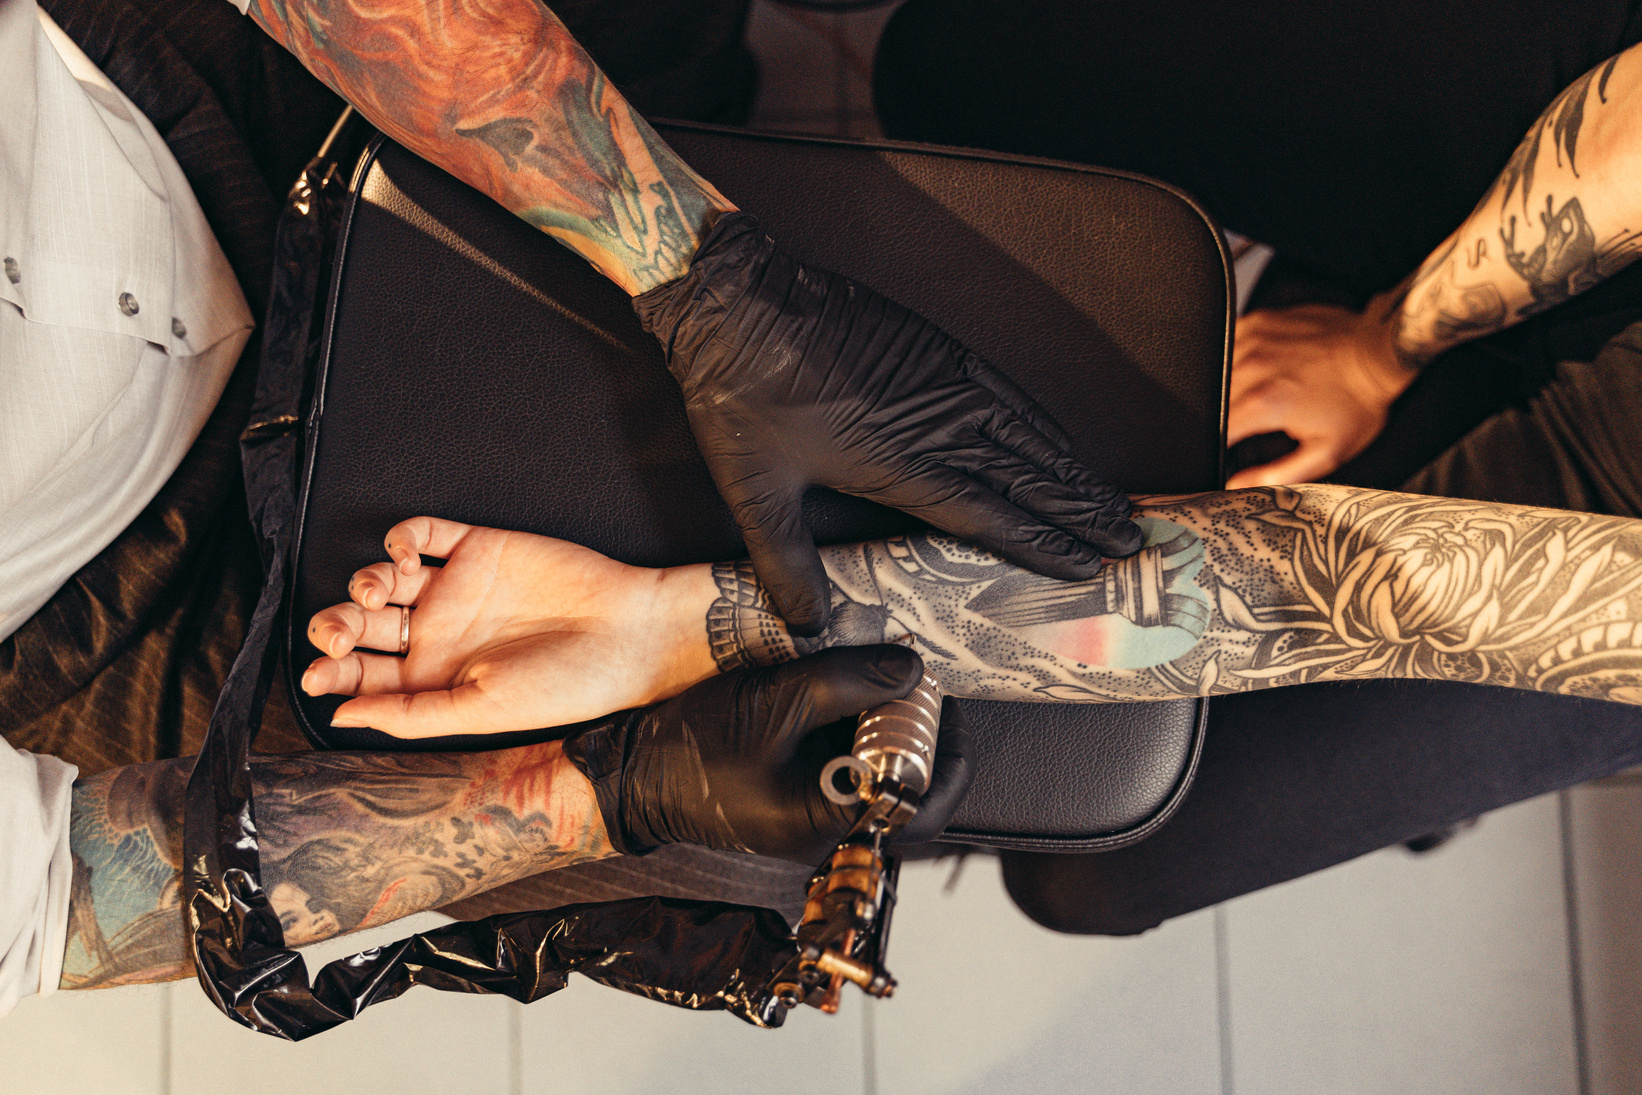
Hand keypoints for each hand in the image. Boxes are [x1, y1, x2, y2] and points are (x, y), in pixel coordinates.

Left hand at [301, 517, 713, 736]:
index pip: (365, 674)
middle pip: (363, 625)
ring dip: (363, 581)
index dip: (333, 672)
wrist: (628, 633)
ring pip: (384, 577)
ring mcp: (456, 588)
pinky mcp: (479, 547)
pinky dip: (401, 537)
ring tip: (376, 592)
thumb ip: (410, 713)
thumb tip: (340, 715)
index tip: (318, 675)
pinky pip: (425, 533)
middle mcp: (439, 633)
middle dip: (337, 627)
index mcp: (435, 679)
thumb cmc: (566, 686)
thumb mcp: (481, 711)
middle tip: (340, 634)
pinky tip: (405, 555)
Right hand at [562, 645, 975, 862]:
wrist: (626, 775)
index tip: (942, 699)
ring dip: (883, 727)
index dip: (947, 749)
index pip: (925, 802)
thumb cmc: (689, 751)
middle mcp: (828, 830)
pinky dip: (850, 730)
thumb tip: (910, 670)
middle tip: (916, 683)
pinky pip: (840, 766)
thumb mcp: (775, 703)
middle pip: (906, 787)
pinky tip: (841, 691)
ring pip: (874, 774)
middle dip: (916, 732)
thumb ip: (847, 682)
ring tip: (881, 678)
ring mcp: (810, 816)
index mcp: (831, 821)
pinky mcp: (792, 797)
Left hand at [634, 212, 1142, 635]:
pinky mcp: (933, 345)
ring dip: (1074, 472)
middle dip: (1080, 513)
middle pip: (1025, 475)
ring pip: (1026, 434)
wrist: (736, 299)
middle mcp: (932, 420)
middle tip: (1129, 542)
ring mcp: (939, 378)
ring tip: (1114, 503)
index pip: (987, 512)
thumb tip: (808, 627)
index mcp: (896, 461)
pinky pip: (1006, 391)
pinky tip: (1059, 441)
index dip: (1039, 542)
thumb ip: (786, 565)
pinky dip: (1042, 422)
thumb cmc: (740, 394)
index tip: (1083, 567)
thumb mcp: (755, 493)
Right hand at [1227, 296, 1414, 487]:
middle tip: (1257, 422)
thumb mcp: (1325, 453)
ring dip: (1229, 389)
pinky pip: (1229, 345)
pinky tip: (1259, 369)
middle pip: (1215, 403)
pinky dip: (1235, 361)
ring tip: (1263, 394)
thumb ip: (1275, 474)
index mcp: (1261, 404)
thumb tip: (1236, 486)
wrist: (1380, 352)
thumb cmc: (1358, 401)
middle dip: (1227, 419)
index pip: (1216, 433)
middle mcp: (1251, 369)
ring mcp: (1253, 340)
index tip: (1233, 450)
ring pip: (1217, 374)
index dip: (1222, 447)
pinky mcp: (1260, 322)